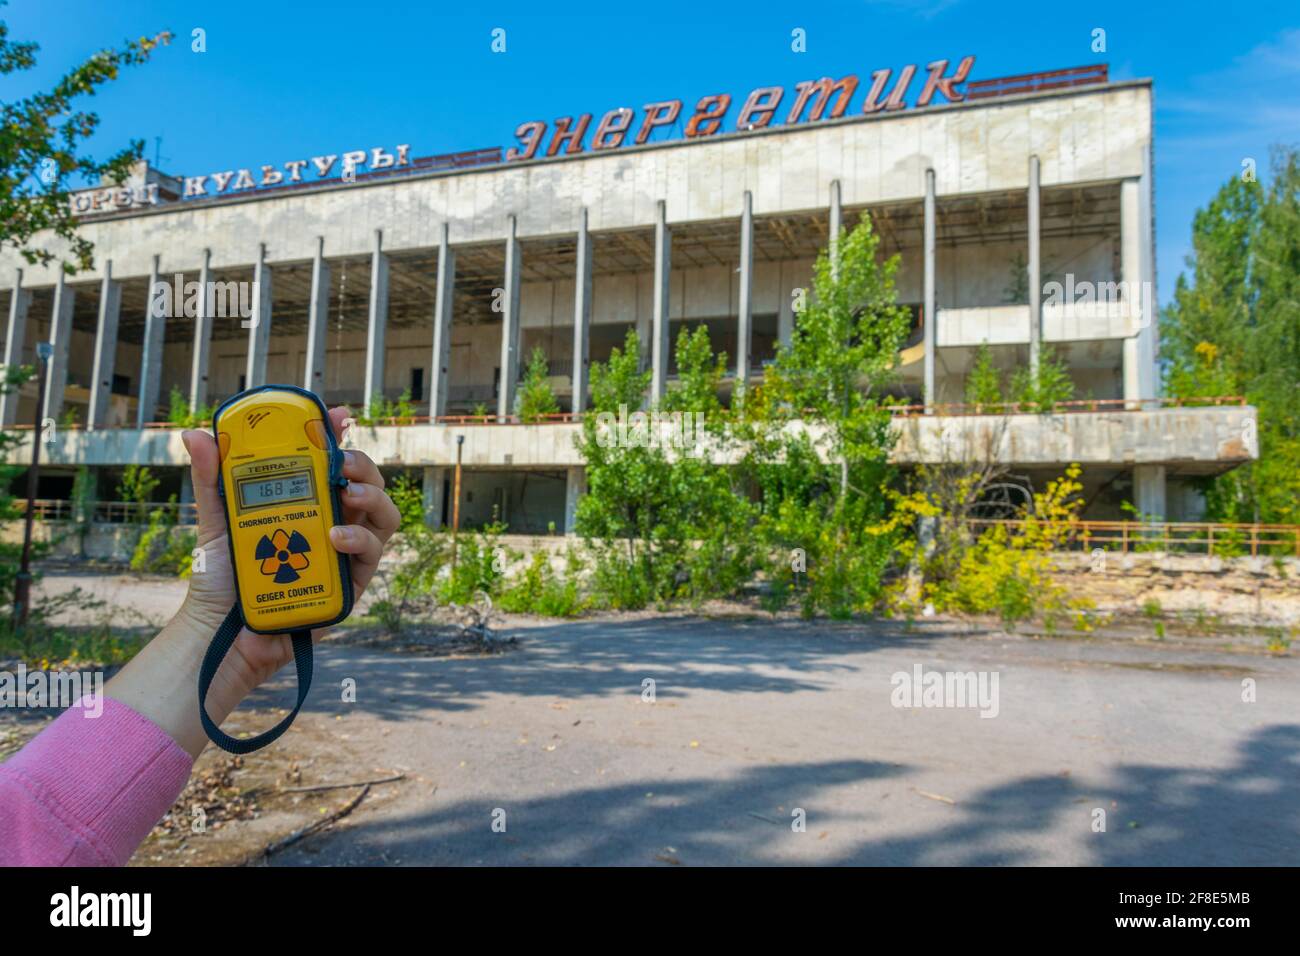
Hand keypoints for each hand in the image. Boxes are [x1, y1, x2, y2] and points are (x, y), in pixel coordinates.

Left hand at [179, 405, 400, 714]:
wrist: (220, 633)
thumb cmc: (222, 579)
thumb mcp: (216, 521)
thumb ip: (211, 479)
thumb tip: (196, 433)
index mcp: (308, 505)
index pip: (334, 464)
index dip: (341, 438)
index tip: (338, 417)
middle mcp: (333, 525)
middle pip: (368, 486)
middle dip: (364, 467)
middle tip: (345, 462)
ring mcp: (345, 554)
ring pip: (383, 517)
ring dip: (373, 498)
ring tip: (348, 495)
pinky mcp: (350, 585)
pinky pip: (370, 556)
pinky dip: (359, 541)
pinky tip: (336, 537)